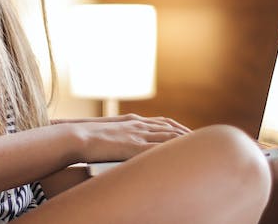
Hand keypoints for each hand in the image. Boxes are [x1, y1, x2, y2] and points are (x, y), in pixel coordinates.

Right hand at [63, 114, 191, 162]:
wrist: (77, 136)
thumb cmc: (87, 137)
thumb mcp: (107, 132)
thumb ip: (119, 134)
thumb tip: (122, 143)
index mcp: (132, 120)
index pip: (162, 122)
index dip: (177, 127)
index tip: (188, 133)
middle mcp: (138, 125)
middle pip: (170, 128)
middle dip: (186, 135)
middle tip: (200, 142)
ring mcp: (137, 135)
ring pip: (168, 137)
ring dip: (184, 142)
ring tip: (197, 149)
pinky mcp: (134, 147)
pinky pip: (158, 149)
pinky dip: (171, 152)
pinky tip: (180, 157)